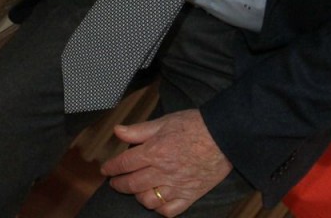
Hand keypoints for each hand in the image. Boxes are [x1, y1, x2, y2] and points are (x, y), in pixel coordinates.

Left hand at [100, 110, 232, 215]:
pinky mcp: (190, 195)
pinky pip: (169, 210)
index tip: (106, 170)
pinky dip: (160, 208)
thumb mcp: (164, 121)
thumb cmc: (195, 125)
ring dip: (137, 197)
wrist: (224, 135)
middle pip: (132, 184)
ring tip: (136, 190)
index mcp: (154, 151)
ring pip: (148, 200)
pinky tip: (157, 201)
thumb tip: (117, 131)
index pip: (124, 164)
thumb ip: (139, 130)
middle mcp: (162, 171)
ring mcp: (176, 186)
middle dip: (119, 184)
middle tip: (115, 182)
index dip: (111, 168)